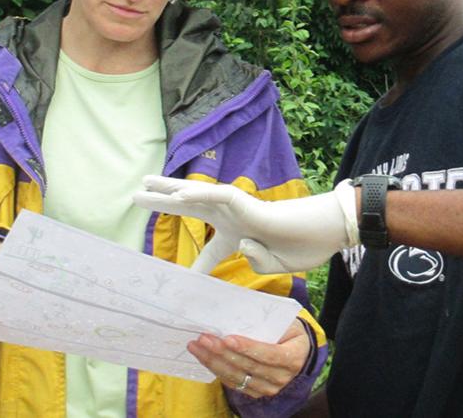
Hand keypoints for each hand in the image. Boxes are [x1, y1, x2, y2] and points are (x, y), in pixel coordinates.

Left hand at [134, 176, 358, 273]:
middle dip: (163, 201)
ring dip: (170, 189)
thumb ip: (253, 258)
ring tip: (144, 183)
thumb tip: (242, 245)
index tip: (175, 280)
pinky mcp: (247, 204)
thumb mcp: (270, 264)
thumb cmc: (302, 247)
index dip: (194, 266)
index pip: (209, 250)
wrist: (325, 236)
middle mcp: (232, 218)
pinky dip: (197, 194)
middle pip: (190, 206)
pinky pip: (218, 196)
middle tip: (137, 195)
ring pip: (197, 194)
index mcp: (237, 236)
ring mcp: (238, 209)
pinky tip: (177, 195)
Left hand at [188, 318, 310, 398]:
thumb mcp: (285, 321)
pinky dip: (216, 369)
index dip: (248, 347)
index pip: (269, 354)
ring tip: (197, 346)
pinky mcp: (256, 391)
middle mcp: (282, 376)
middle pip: (249, 366)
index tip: (227, 338)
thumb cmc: (288, 330)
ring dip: (214, 361)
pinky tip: (204, 357)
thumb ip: (266, 321)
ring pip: (237, 376)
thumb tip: (236, 312)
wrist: (297, 349)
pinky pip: (233, 383)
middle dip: (223, 352)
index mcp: (294, 356)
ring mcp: (269, 387)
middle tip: (204, 338)